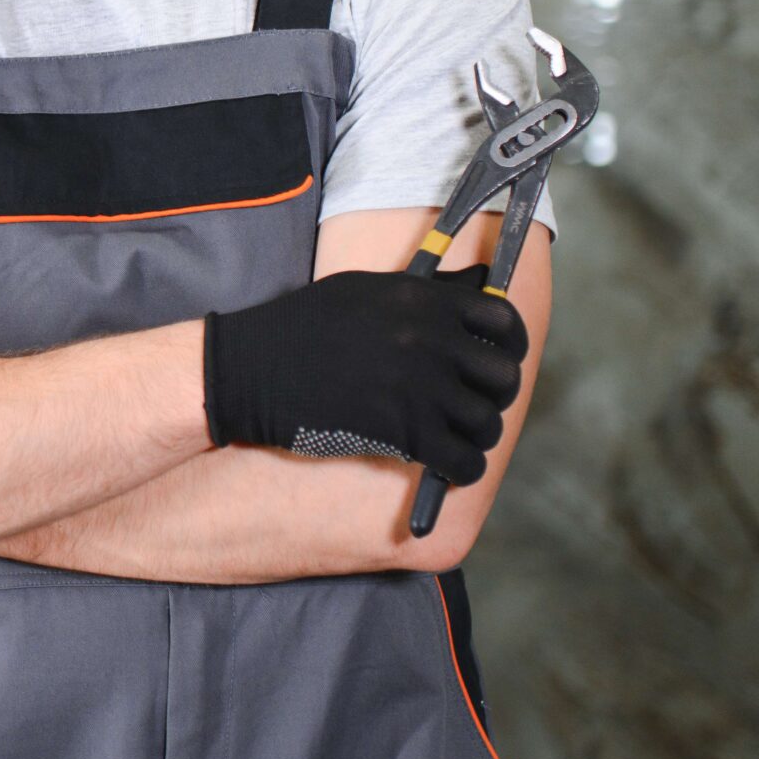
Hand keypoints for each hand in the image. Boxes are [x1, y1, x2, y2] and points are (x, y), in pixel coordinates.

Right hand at [201, 263, 526, 485]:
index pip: (502, 320)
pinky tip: (447, 465)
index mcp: (422, 299)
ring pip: (486, 423)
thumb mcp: (361, 291)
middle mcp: (429, 339)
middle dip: (496, 395)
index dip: (508, 345)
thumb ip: (419, 295)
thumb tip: (474, 291)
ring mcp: (419, 386)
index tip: (497, 359)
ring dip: (477, 435)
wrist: (250, 368)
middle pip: (504, 375)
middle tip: (474, 404)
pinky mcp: (403, 430)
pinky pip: (462, 459)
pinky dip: (462, 467)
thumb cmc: (300, 328)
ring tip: (458, 438)